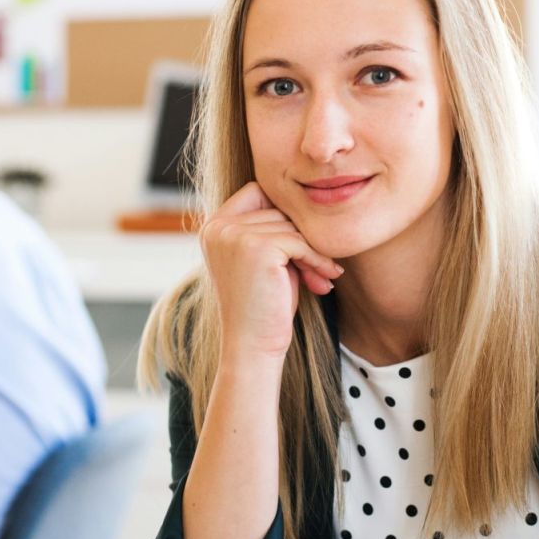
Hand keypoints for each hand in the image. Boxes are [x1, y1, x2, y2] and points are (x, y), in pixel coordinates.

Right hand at [200, 182, 343, 359]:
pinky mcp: (255, 247)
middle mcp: (218, 226)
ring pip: (292, 226)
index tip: (298, 246)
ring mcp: (234, 235)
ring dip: (311, 251)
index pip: (257, 191)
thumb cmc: (264, 305)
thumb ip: (273, 227)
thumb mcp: (264, 259)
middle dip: (301, 239)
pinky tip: (325, 279)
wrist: (253, 346)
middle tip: (316, 270)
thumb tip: (308, 198)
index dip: (282, 214)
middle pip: (278, 209)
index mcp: (214, 226)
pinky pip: (300, 241)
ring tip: (318, 278)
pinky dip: (317, 260)